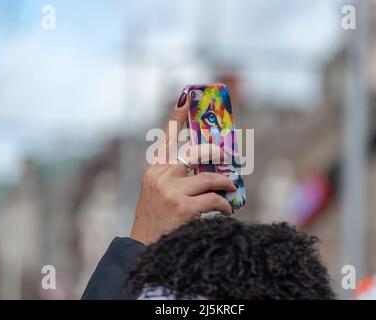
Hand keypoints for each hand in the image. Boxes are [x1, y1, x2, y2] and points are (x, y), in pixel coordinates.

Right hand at [130, 94, 235, 244]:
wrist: (144, 248)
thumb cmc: (155, 221)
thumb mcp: (158, 194)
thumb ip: (175, 178)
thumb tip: (206, 170)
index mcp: (154, 171)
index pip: (166, 138)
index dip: (177, 116)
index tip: (186, 97)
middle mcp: (161, 176)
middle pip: (196, 153)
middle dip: (217, 153)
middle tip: (230, 158)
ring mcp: (171, 191)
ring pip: (210, 177)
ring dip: (226, 183)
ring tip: (231, 188)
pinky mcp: (183, 207)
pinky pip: (213, 199)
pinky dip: (224, 205)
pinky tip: (226, 211)